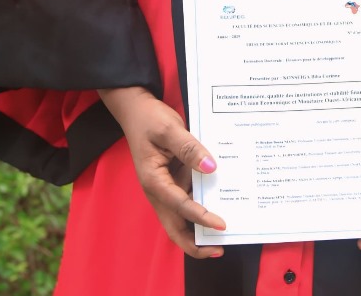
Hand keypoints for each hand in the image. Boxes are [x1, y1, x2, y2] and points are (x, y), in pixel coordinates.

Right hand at [99, 86, 225, 258]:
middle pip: (174, 227)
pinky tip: (219, 202)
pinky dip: (200, 207)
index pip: (180, 206)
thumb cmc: (150, 119)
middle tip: (218, 249)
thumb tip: (211, 168)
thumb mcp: (169, 129)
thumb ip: (189, 148)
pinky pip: (186, 199)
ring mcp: (165, 187)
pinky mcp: (172, 181)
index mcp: (154, 181)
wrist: (137, 110)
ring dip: (198, 228)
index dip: (201, 217)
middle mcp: (158, 190)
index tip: (221, 225)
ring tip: (223, 233)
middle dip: (194, 243)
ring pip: (180, 217)